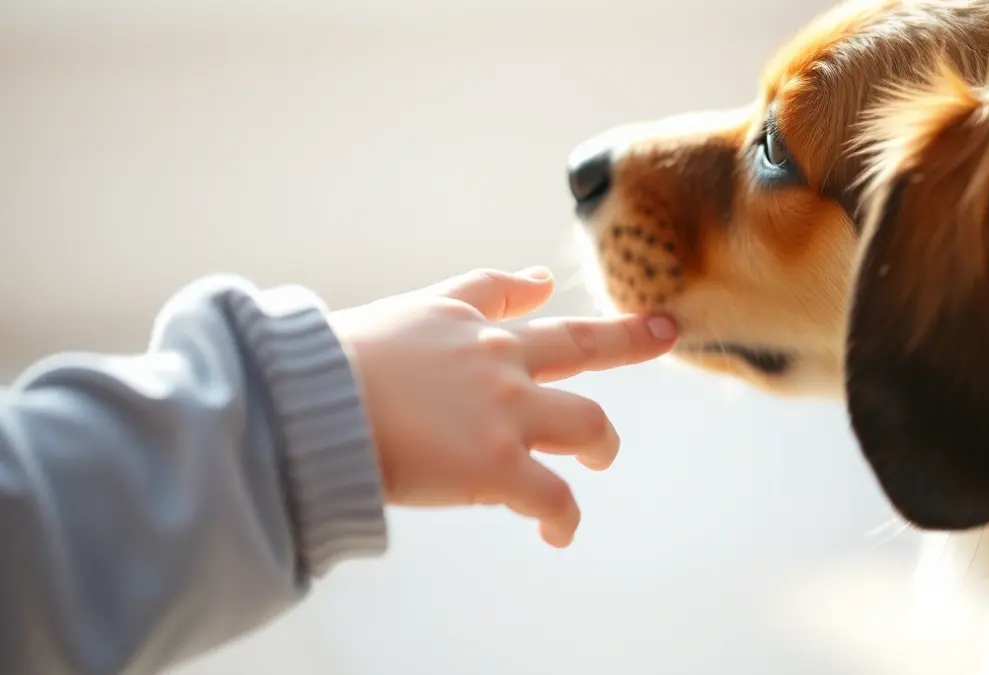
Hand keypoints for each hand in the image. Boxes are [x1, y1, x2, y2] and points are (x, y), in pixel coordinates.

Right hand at [332, 267, 676, 547]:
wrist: (313, 403)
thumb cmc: (335, 364)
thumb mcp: (407, 312)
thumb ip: (471, 296)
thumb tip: (535, 279)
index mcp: (466, 325)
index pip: (516, 300)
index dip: (540, 295)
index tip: (569, 294)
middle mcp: (499, 360)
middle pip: (582, 344)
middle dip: (631, 338)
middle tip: (666, 333)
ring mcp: (505, 412)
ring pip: (588, 425)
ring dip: (599, 445)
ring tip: (595, 462)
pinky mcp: (497, 466)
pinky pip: (554, 499)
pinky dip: (562, 518)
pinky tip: (557, 532)